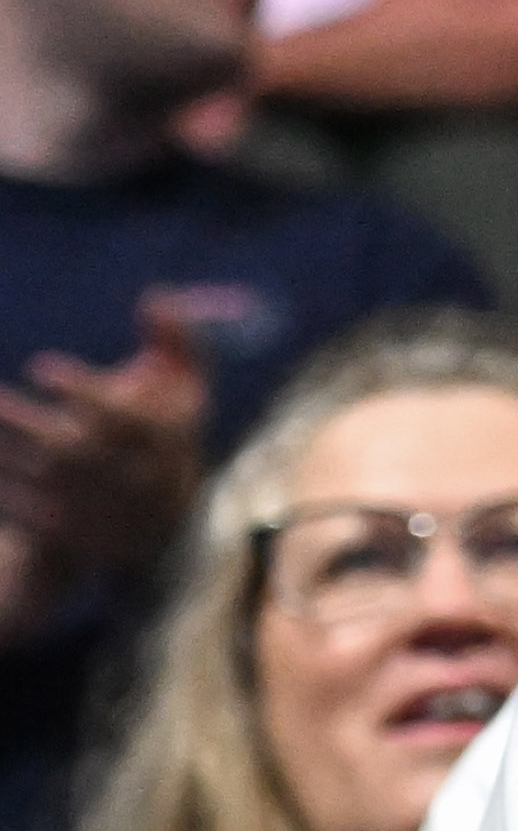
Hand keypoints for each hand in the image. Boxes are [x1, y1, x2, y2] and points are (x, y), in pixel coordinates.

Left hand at [0, 298, 209, 635]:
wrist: (158, 530)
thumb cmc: (164, 440)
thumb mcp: (186, 393)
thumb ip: (179, 343)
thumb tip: (157, 296)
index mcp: (158, 442)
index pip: (118, 417)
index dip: (79, 390)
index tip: (40, 366)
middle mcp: (124, 477)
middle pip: (66, 450)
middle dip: (22, 422)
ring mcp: (94, 509)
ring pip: (33, 477)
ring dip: (4, 450)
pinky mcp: (63, 533)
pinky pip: (18, 507)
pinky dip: (2, 481)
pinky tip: (1, 460)